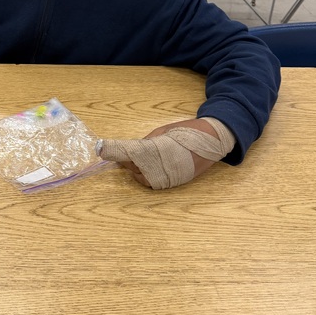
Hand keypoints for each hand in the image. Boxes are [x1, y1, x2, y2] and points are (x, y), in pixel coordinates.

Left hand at [99, 118, 222, 188]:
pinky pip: (155, 182)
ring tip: (135, 160)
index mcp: (157, 151)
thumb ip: (146, 142)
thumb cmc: (188, 131)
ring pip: (143, 179)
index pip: (130, 153)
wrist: (214, 140)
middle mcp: (162, 168)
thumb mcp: (163, 132)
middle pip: (134, 169)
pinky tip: (147, 167)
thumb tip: (133, 150)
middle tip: (121, 154)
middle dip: (126, 162)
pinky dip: (147, 176)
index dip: (114, 151)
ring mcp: (169, 178)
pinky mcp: (175, 183)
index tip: (101, 149)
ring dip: (136, 171)